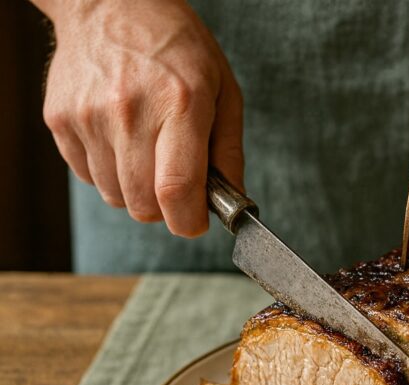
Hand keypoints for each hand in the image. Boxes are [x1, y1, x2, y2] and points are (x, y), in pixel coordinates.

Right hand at [37, 0, 242, 236]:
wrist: (110, 4)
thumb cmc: (176, 47)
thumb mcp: (223, 90)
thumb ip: (228, 152)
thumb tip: (232, 202)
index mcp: (179, 104)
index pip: (177, 188)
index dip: (189, 221)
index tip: (195, 222)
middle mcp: (129, 111)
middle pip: (143, 204)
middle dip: (165, 208)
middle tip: (176, 183)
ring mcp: (88, 116)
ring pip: (115, 197)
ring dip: (136, 190)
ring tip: (147, 150)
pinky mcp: (59, 119)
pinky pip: (88, 177)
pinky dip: (108, 172)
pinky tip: (121, 138)